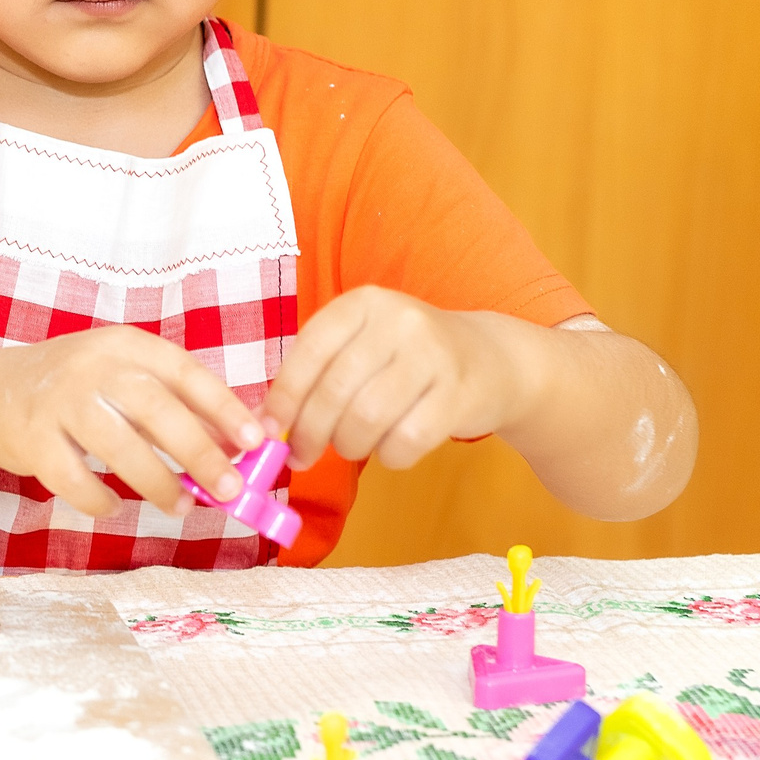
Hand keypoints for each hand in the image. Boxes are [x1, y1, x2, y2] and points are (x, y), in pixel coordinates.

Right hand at [0, 326, 264, 521]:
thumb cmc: (76, 391)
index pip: (185, 372)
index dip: (224, 407)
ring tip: (181, 507)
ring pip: (119, 447)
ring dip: (158, 483)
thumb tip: (238, 447)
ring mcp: (57, 401)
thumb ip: (174, 406)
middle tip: (231, 490)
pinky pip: (74, 480)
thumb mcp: (122, 379)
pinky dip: (101, 500)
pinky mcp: (30, 438)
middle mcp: (90, 365)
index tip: (256, 441)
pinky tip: (115, 506)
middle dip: (200, 453)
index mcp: (124, 345)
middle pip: (155, 409)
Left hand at [266, 286, 527, 471]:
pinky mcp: (460, 393)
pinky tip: (391, 450)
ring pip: (367, 418)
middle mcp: (398, 320)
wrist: (493, 360)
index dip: (285, 396)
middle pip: (335, 390)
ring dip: (349, 445)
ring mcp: (433, 355)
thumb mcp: (362, 345)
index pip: (310, 350)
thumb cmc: (408, 358)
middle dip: (310, 433)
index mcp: (363, 302)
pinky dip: (390, 456)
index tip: (270, 430)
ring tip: (351, 446)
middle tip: (302, 456)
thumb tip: (266, 422)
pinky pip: (407, 440)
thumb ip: (317, 374)